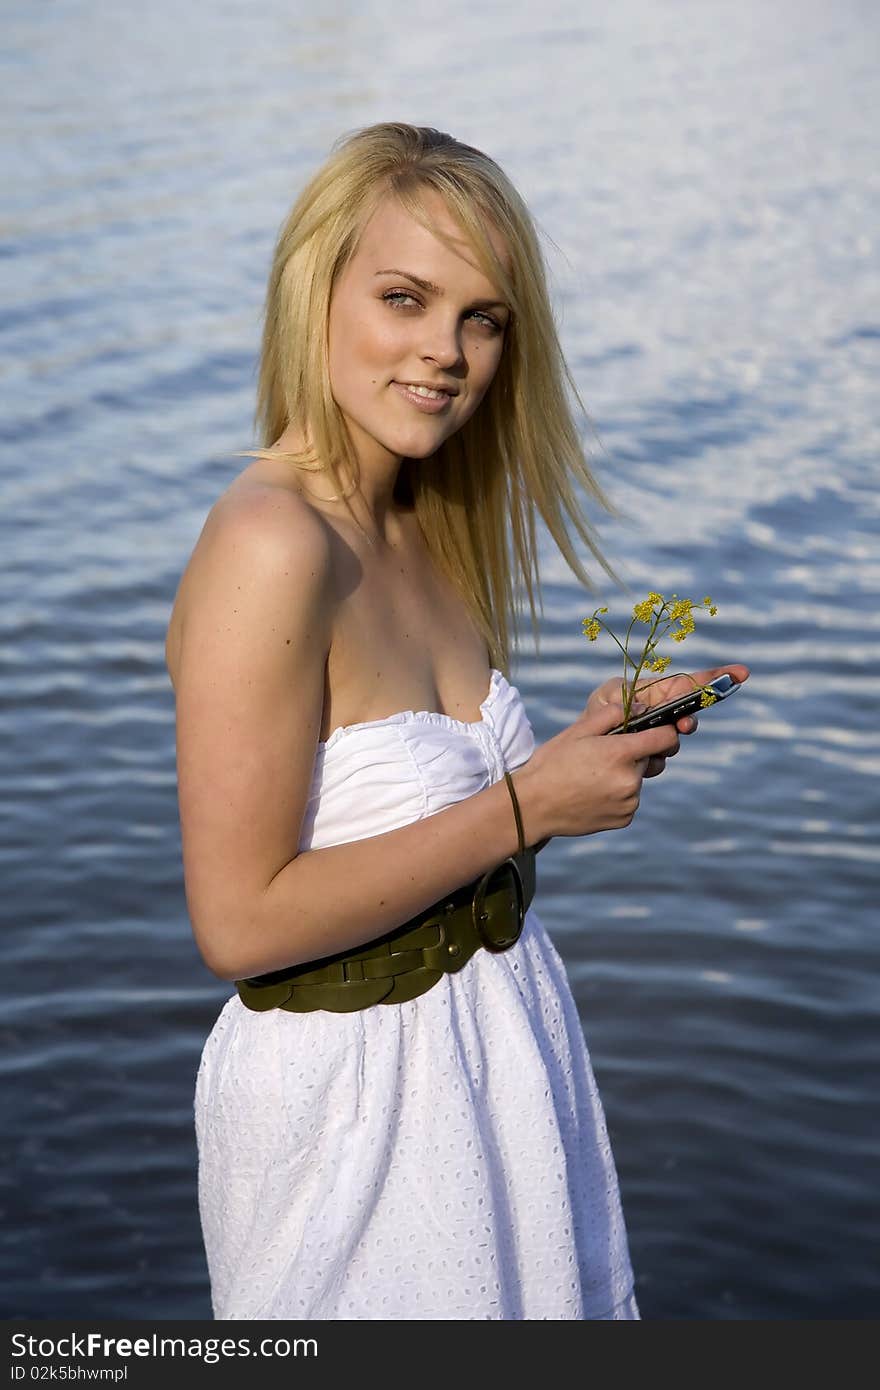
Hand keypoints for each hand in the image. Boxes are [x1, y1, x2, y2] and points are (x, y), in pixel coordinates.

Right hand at [513, 697, 683, 841]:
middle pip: (650, 759)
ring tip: (594, 777)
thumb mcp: (578, 731)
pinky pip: (630, 800)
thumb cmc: (552, 763)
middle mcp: (630, 780)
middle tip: (604, 756)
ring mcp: (629, 802)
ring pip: (638, 780)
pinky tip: (593, 793)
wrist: (533, 806)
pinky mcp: (624, 818)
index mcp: (621, 753)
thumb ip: (612, 715)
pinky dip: (618, 795)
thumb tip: (640, 709)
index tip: (655, 731)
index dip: (663, 731)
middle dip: (634, 754)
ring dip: (625, 775)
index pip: (665, 738)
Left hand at [586, 662, 750, 777]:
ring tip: (644, 747)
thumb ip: (625, 697)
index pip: (688, 685)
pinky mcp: (651, 759)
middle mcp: (660, 716)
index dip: (715, 678)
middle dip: (687, 722)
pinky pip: (660, 762)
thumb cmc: (592, 718)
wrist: (578, 754)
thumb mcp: (605, 699)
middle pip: (688, 716)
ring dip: (665, 746)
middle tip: (682, 726)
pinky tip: (635, 762)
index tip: (741, 673)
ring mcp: (657, 738)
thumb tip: (646, 708)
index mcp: (653, 695)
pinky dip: (651, 763)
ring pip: (675, 742)